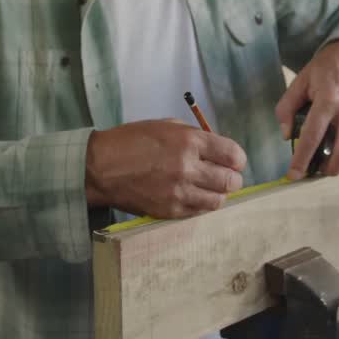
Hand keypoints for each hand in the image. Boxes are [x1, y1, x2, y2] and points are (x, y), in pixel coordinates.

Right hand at [85, 120, 246, 218]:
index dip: (237, 159)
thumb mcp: (166, 126)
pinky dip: (201, 205)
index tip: (234, 161)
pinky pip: (199, 212)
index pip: (233, 155)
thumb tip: (217, 149)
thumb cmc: (131, 141)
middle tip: (224, 176)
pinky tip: (193, 196)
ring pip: (219, 200)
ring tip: (208, 188)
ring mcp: (179, 192)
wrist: (101, 168)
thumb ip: (195, 136)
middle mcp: (188, 167)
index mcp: (189, 141)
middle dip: (232, 178)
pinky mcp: (170, 210)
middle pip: (231, 181)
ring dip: (218, 194)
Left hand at [275, 40, 338, 179]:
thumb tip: (287, 135)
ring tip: (326, 163)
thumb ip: (287, 107)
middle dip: (326, 170)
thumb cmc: (329, 66)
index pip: (313, 137)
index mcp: (328, 99)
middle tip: (314, 171)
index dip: (301, 160)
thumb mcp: (301, 80)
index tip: (293, 175)